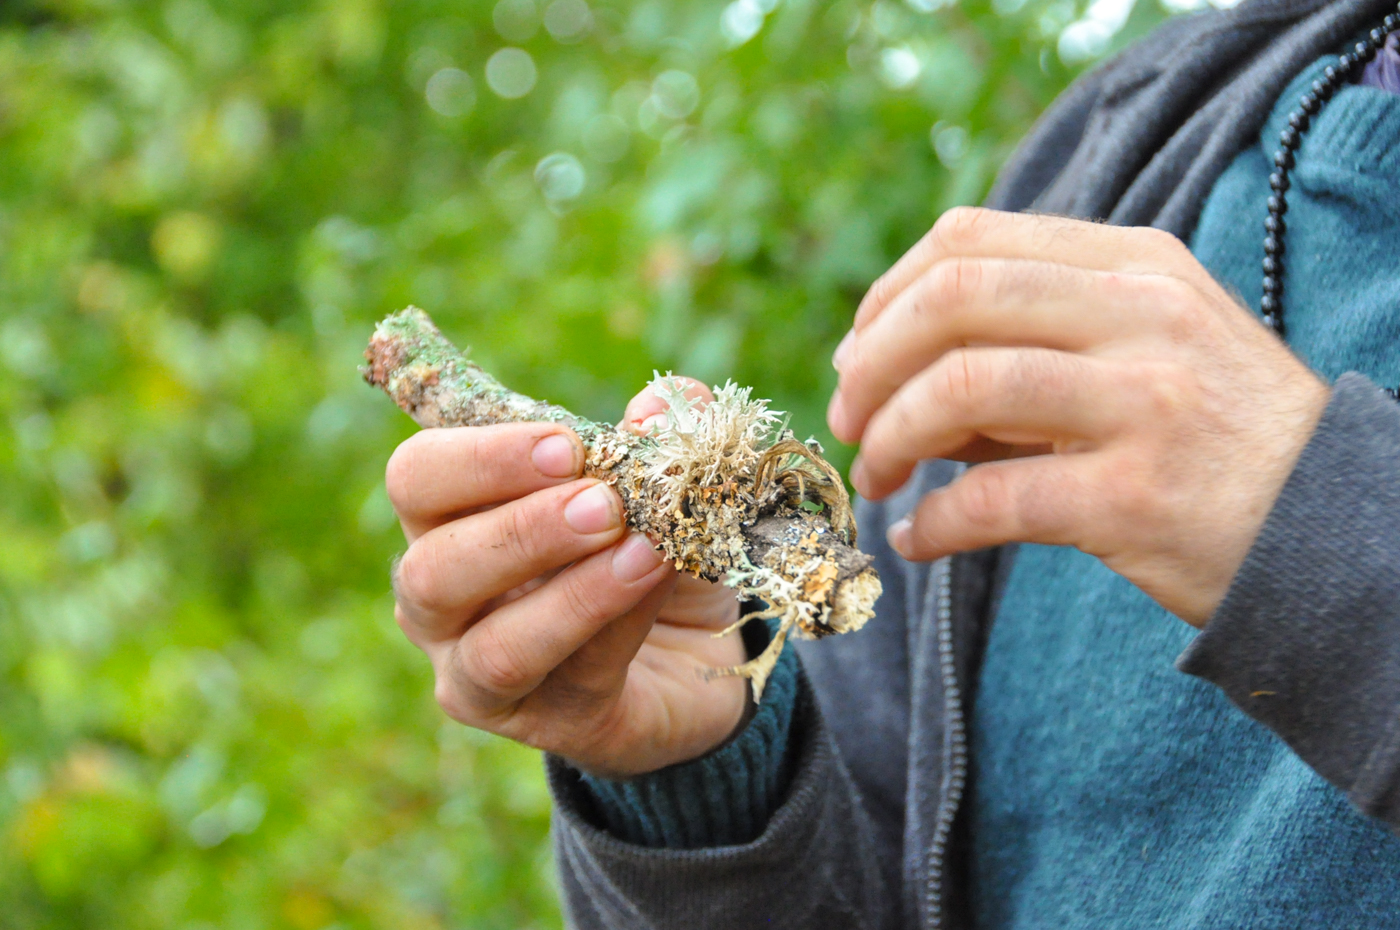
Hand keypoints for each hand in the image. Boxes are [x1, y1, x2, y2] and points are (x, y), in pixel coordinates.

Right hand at [386, 378, 747, 777]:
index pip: (418, 479)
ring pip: (492, 648)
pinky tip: (655, 582)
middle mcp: (441, 602)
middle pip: (431, 568)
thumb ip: (661, 432)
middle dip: (521, 529)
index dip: (481, 458)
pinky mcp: (543, 724)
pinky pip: (571, 678)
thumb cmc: (647, 550)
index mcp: (448, 521)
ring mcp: (480, 674)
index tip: (567, 445)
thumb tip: (659, 407)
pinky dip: (617, 624)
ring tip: (638, 548)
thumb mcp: (659, 481)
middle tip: (604, 501)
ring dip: (570, 591)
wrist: (697, 655)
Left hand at [827, 207, 1329, 625]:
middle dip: (870, 362)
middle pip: (952, 296)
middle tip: (846, 421)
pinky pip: (993, 500)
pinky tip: (917, 539)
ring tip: (875, 475)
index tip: (856, 355)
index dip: (886, 296)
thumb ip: (1029, 343)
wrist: (1332, 530)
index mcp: (1132, 265)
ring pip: (962, 385)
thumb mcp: (1142, 351)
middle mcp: (1139, 316)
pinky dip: (932, 523)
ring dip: (889, 435)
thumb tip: (888, 374)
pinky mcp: (1136, 498)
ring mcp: (1143, 403)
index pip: (970, 240)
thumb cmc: (1214, 438)